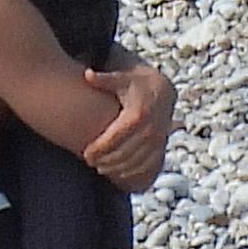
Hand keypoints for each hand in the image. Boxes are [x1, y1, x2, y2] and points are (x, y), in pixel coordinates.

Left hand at [81, 64, 176, 191]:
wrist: (161, 90)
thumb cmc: (134, 85)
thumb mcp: (120, 79)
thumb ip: (104, 79)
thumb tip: (88, 74)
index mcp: (137, 114)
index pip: (115, 138)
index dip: (99, 149)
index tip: (86, 154)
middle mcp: (149, 129)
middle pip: (124, 153)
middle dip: (106, 161)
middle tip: (90, 163)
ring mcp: (157, 140)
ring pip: (135, 162)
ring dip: (117, 169)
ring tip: (100, 168)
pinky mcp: (161, 147)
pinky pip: (148, 166)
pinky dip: (133, 173)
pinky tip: (118, 174)